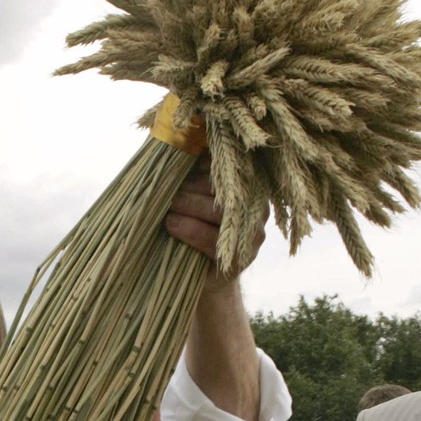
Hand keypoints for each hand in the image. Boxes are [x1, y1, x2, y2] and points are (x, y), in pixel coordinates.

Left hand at [164, 156, 267, 283]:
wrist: (207, 278)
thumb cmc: (198, 229)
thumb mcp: (197, 198)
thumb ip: (194, 175)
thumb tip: (173, 143)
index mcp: (249, 186)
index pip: (228, 166)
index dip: (202, 162)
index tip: (178, 159)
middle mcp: (256, 206)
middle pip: (224, 188)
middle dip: (190, 185)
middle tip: (165, 186)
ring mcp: (252, 233)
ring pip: (218, 211)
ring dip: (187, 204)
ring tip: (166, 204)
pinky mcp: (241, 258)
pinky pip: (212, 239)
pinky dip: (188, 229)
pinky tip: (172, 224)